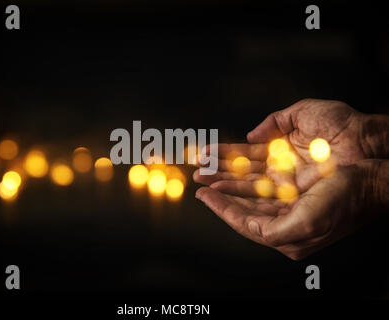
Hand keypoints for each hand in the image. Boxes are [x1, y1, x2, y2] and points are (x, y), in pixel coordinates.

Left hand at [195, 160, 381, 259]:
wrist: (369, 183)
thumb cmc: (344, 202)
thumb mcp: (308, 222)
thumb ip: (275, 231)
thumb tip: (251, 227)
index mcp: (287, 237)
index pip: (244, 224)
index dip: (221, 209)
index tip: (203, 196)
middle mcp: (285, 224)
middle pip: (243, 209)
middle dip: (221, 196)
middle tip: (201, 183)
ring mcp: (288, 208)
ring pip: (250, 196)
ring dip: (230, 185)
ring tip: (212, 175)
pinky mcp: (294, 194)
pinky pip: (262, 187)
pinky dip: (246, 179)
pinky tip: (236, 172)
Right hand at [197, 99, 388, 190]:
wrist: (365, 141)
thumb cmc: (340, 124)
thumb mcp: (302, 112)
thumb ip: (274, 122)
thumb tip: (250, 135)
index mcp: (281, 149)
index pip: (246, 154)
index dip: (224, 154)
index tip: (205, 154)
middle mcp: (281, 169)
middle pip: (243, 173)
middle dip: (218, 173)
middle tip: (197, 173)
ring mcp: (286, 184)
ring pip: (247, 186)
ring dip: (224, 185)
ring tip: (203, 183)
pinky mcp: (294, 195)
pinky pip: (261, 197)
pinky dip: (241, 195)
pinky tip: (223, 193)